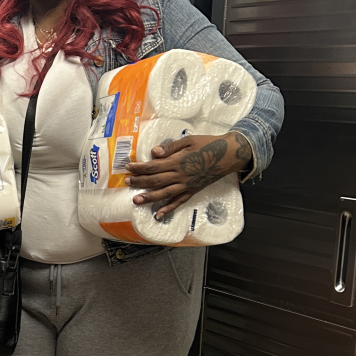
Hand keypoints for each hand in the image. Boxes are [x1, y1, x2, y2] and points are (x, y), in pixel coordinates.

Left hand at [125, 131, 251, 216]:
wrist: (229, 155)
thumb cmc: (208, 144)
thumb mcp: (189, 140)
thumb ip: (171, 147)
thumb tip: (154, 152)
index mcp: (177, 161)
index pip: (153, 166)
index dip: (139, 168)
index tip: (128, 167)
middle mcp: (180, 175)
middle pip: (155, 180)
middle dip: (139, 182)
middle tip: (126, 183)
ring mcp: (186, 185)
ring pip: (164, 193)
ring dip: (149, 198)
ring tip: (136, 201)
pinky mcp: (192, 191)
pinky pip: (179, 202)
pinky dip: (168, 209)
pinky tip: (159, 214)